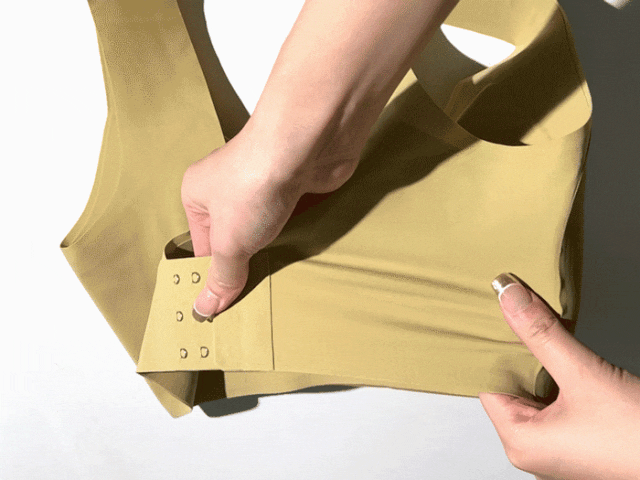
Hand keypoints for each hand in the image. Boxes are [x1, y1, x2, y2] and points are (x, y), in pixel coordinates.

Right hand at [181, 129, 357, 321]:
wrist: (304, 144)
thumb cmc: (254, 183)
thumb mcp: (230, 241)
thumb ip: (222, 276)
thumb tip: (204, 309)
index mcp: (199, 194)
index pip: (204, 246)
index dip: (216, 274)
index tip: (226, 303)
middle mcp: (229, 186)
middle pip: (236, 237)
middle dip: (247, 263)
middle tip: (256, 294)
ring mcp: (264, 185)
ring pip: (266, 229)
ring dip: (274, 248)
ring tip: (280, 275)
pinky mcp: (296, 186)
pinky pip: (293, 219)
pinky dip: (297, 235)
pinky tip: (302, 252)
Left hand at [479, 273, 639, 479]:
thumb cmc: (638, 440)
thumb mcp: (583, 374)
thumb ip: (541, 334)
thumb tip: (509, 298)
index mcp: (520, 441)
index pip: (488, 383)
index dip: (494, 348)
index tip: (498, 315)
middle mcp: (531, 448)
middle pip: (510, 385)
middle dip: (520, 352)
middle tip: (526, 314)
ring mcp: (554, 446)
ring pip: (534, 390)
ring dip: (542, 362)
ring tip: (550, 333)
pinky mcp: (575, 441)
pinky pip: (554, 401)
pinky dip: (558, 377)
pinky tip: (567, 359)